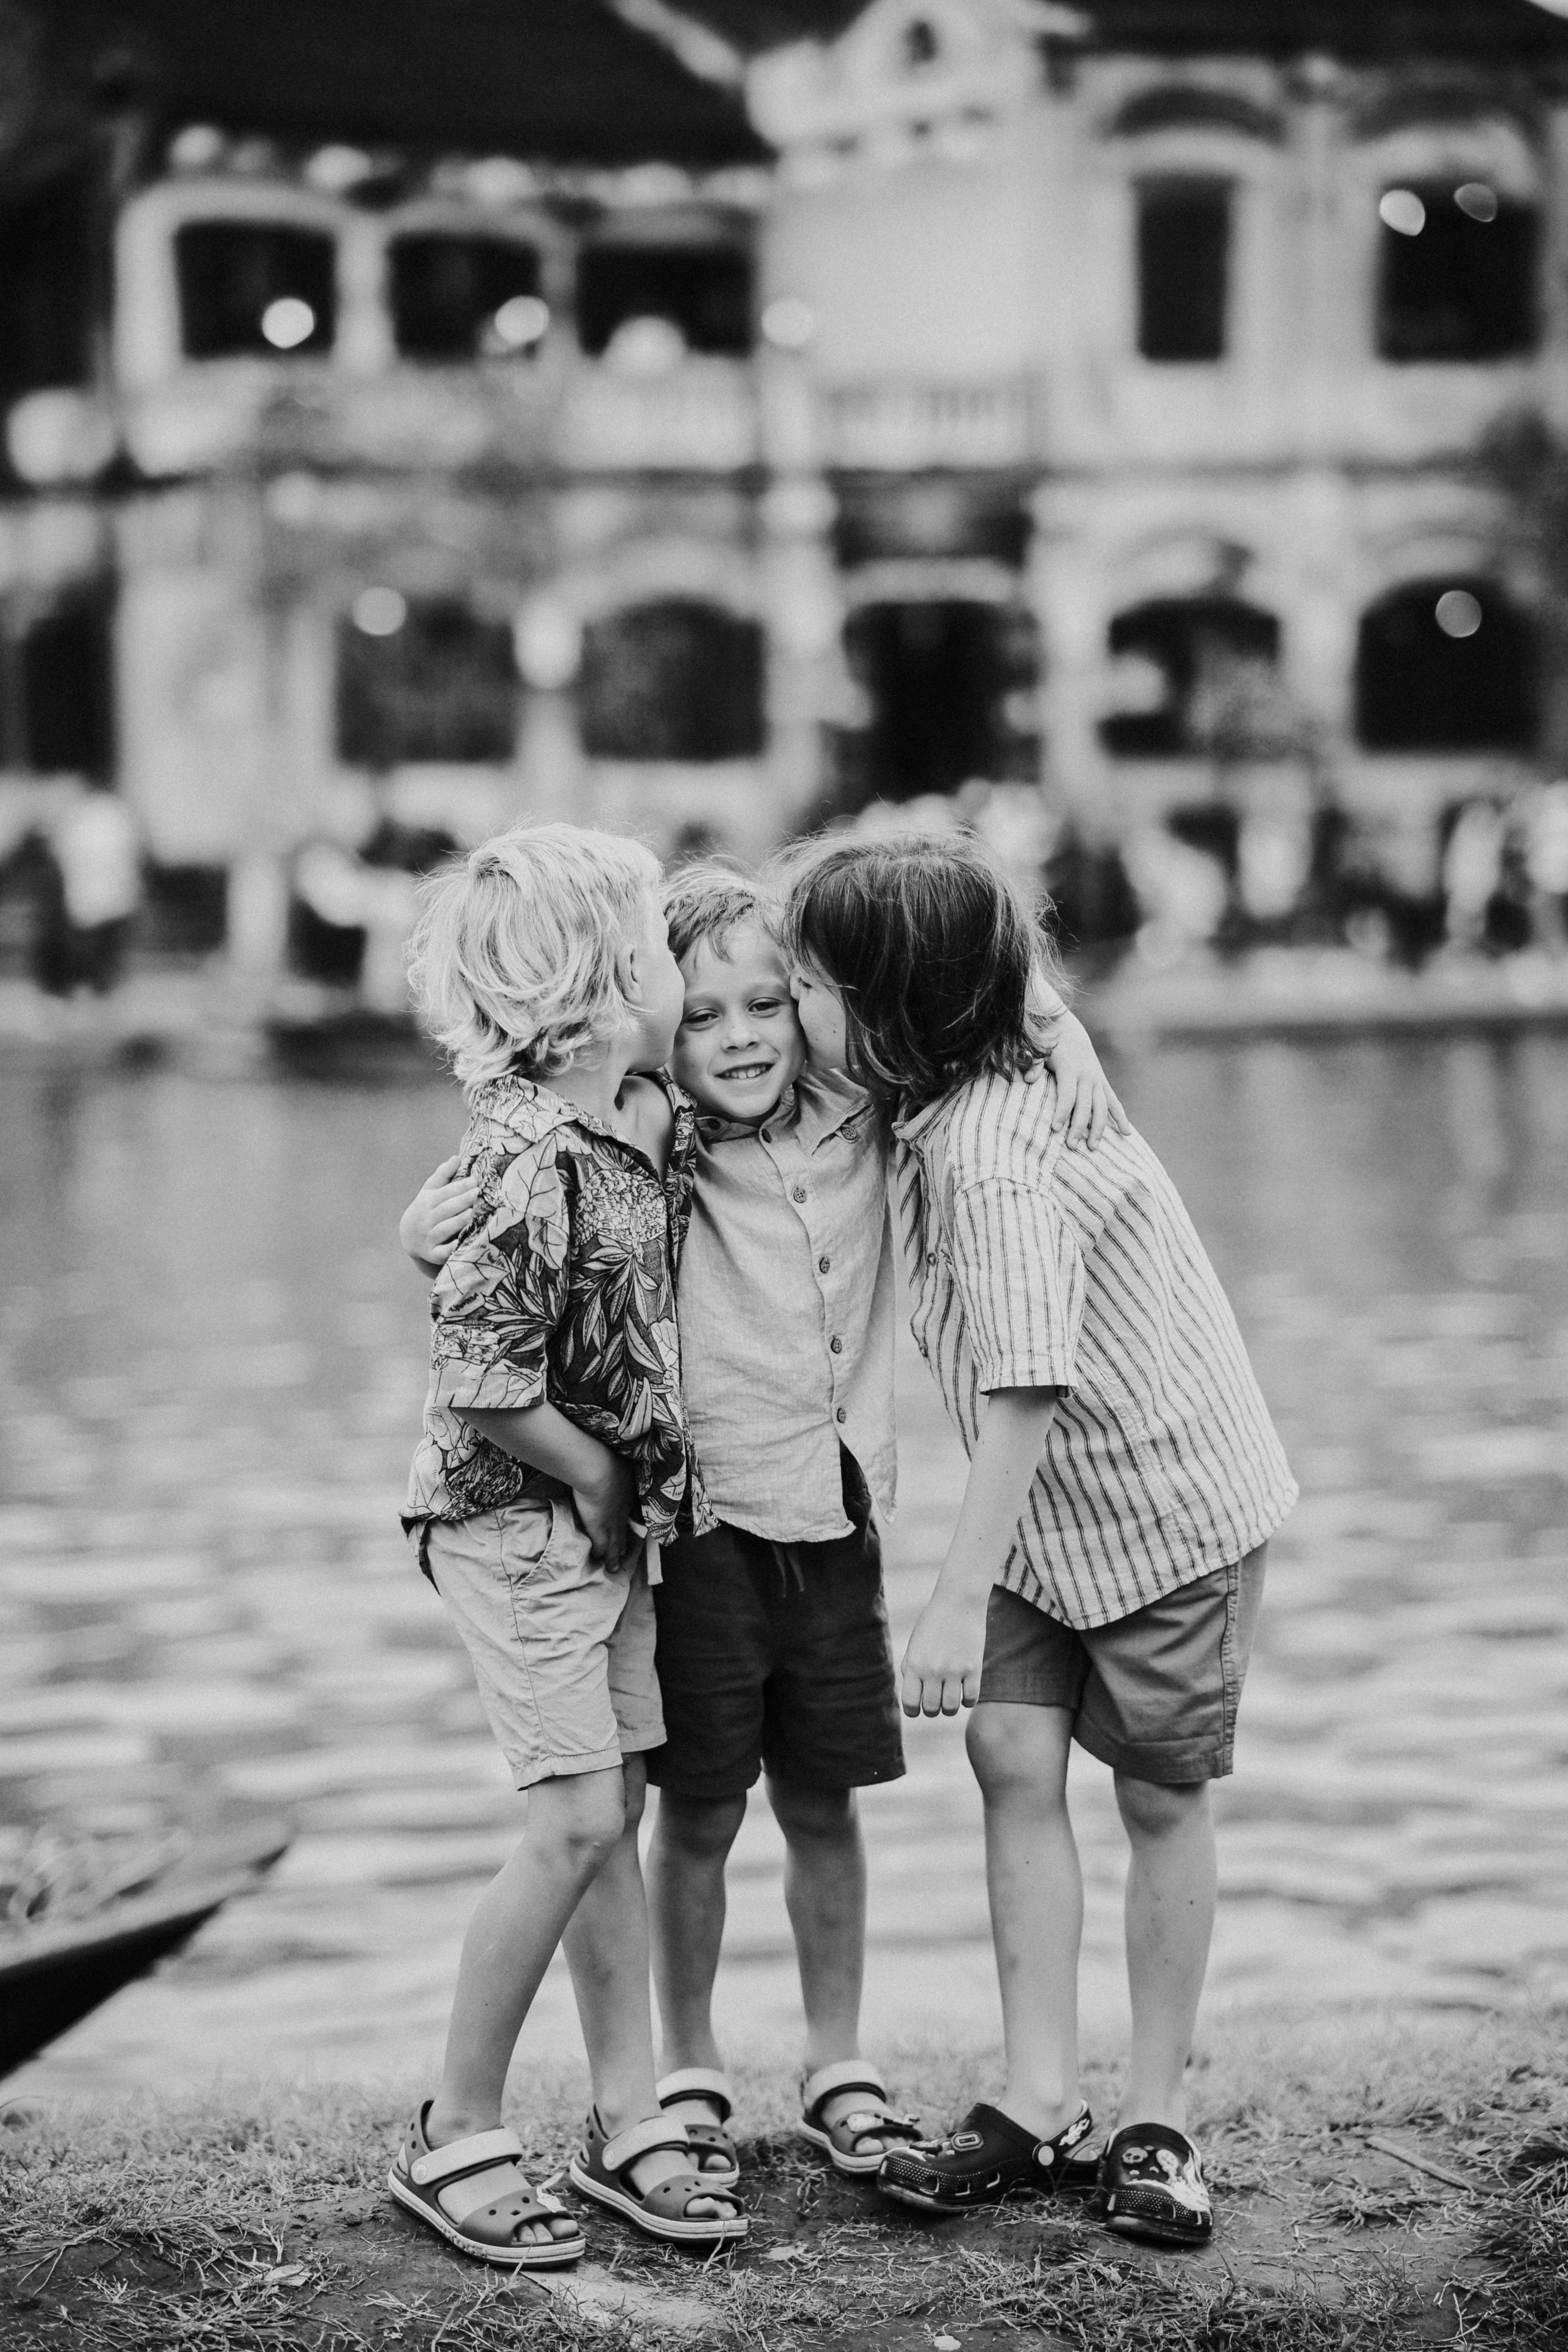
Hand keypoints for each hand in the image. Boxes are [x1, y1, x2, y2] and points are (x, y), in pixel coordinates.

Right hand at [399, 1155, 480, 1266]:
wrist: (409, 1237)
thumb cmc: (427, 1209)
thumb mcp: (430, 1191)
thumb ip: (443, 1174)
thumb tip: (457, 1157)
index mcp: (427, 1202)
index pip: (445, 1193)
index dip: (460, 1187)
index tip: (475, 1180)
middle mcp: (426, 1219)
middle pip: (446, 1209)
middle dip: (461, 1201)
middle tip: (477, 1193)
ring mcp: (429, 1237)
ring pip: (444, 1229)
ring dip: (458, 1221)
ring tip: (472, 1213)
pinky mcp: (433, 1254)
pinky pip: (442, 1252)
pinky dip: (451, 1248)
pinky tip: (463, 1242)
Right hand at [573, 1452, 635, 1571]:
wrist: (598, 1470)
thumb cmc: (607, 1461)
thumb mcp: (618, 1463)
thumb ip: (615, 1467)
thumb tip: (612, 1463)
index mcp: (628, 1496)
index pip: (629, 1513)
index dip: (628, 1521)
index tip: (629, 1526)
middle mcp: (623, 1512)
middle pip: (624, 1532)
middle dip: (624, 1544)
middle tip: (624, 1553)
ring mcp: (612, 1523)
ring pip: (615, 1544)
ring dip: (615, 1556)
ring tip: (615, 1567)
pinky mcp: (599, 1531)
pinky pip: (601, 1548)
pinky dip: (601, 1555)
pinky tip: (597, 1560)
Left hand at [899, 1593, 987, 1717]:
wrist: (958, 1601)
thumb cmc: (933, 1623)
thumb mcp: (915, 1644)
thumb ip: (910, 1670)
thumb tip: (913, 1698)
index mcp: (914, 1665)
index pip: (910, 1704)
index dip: (913, 1711)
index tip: (918, 1707)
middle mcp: (932, 1670)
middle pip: (931, 1709)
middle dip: (932, 1710)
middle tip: (936, 1701)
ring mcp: (954, 1670)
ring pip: (951, 1708)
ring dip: (949, 1708)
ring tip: (950, 1698)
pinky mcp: (974, 1667)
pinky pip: (971, 1699)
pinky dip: (968, 1701)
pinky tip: (965, 1690)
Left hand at [1043, 1013, 1130, 1149]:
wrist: (1068, 1030)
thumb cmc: (1048, 1045)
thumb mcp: (1039, 1051)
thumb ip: (1034, 1064)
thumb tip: (1029, 1079)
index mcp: (1070, 1069)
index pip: (1067, 1095)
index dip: (1062, 1112)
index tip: (1056, 1129)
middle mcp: (1087, 1076)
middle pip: (1085, 1106)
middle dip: (1078, 1127)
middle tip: (1071, 1146)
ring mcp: (1097, 1080)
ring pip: (1101, 1107)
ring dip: (1098, 1128)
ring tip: (1093, 1147)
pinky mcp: (1102, 1082)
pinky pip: (1114, 1102)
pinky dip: (1121, 1117)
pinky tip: (1126, 1133)